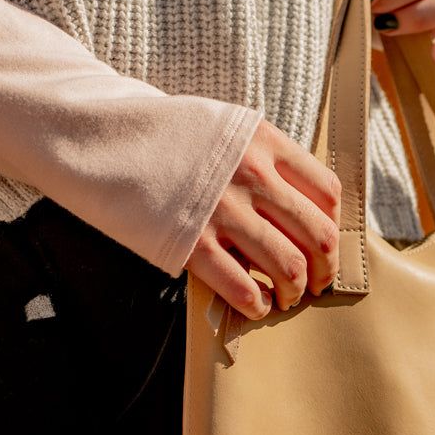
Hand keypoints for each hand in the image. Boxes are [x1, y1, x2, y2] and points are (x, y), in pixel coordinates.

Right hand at [184, 118, 340, 319]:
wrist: (101, 137)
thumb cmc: (166, 138)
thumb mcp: (225, 128)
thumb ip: (264, 158)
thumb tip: (300, 204)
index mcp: (264, 143)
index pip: (326, 192)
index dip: (333, 228)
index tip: (324, 246)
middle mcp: (251, 176)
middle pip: (317, 235)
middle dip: (323, 269)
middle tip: (315, 283)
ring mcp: (223, 211)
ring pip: (288, 266)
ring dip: (294, 292)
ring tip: (287, 297)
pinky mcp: (192, 243)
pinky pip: (243, 288)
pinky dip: (258, 305)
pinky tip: (257, 306)